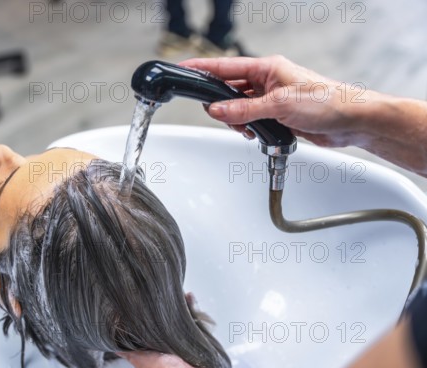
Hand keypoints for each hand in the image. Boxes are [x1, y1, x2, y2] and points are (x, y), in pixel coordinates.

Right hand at [180, 56, 372, 147]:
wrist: (352, 121)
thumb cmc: (328, 102)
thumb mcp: (280, 105)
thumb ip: (244, 109)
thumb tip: (217, 109)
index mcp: (267, 68)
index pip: (225, 66)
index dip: (202, 68)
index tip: (183, 69)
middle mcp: (268, 81)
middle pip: (229, 89)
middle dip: (221, 104)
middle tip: (220, 116)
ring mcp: (272, 98)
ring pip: (239, 107)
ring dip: (237, 120)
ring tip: (245, 128)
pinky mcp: (278, 115)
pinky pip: (251, 119)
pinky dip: (248, 127)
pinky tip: (255, 133)